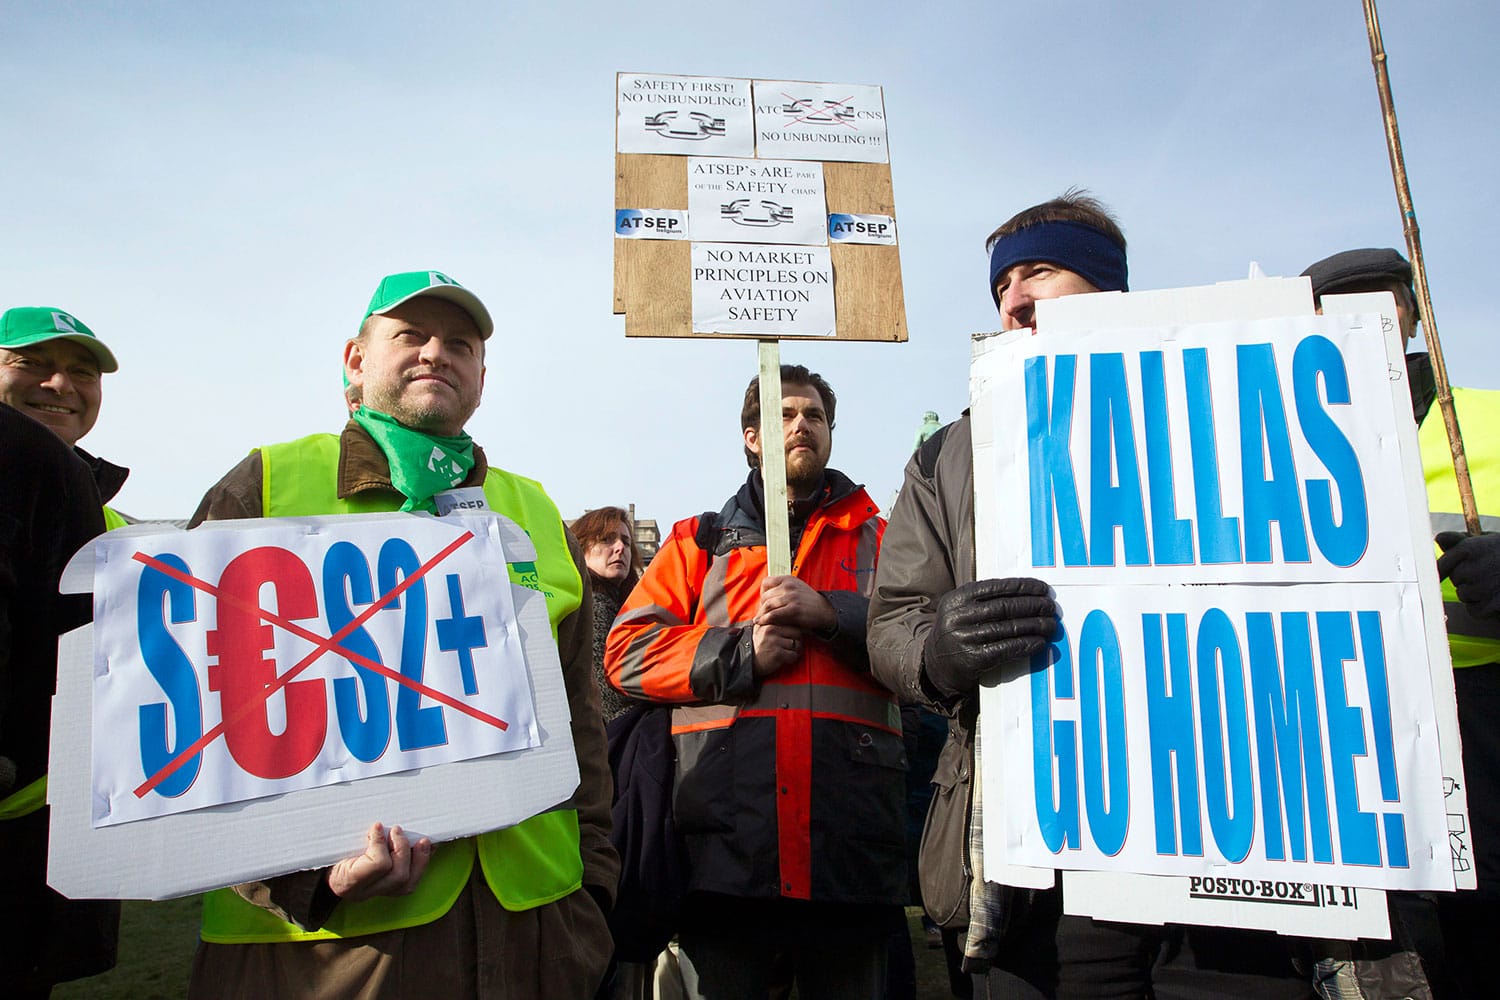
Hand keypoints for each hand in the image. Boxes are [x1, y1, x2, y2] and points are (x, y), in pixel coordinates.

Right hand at [326, 822, 432, 901]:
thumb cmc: (329, 856)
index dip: (381, 843)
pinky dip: (421, 864)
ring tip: (420, 840)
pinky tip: (426, 849)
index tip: (377, 825)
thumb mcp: (332, 845)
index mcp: (346, 880)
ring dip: (419, 858)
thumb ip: (349, 835)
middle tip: (397, 829)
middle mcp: (363, 893)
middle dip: (403, 848)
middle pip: (397, 876)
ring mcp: (377, 895)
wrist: (324, 876)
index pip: (377, 865)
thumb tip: (378, 824)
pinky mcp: (388, 893)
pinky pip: (410, 883)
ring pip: (408, 884)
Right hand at [752, 622, 803, 676]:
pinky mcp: (777, 653)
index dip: (794, 632)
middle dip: (798, 641)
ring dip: (795, 651)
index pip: (791, 623)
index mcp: (770, 622)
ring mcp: (774, 641)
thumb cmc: (759, 645)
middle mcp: (772, 630)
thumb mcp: (761, 628)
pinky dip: (792, 659)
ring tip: (788, 653)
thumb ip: (770, 619)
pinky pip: (793, 655)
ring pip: (796, 644)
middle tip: (793, 647)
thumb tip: (778, 609)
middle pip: (797, 633)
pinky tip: (786, 659)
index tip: (791, 637)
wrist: (747, 660)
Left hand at [756, 576, 835, 633]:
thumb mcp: (796, 588)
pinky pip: (773, 614)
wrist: (824, 611)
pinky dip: (765, 619)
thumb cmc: (809, 602)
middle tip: (761, 613)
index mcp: (789, 579)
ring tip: (759, 619)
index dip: (762, 592)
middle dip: (761, 605)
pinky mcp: (793, 609)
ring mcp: (792, 597)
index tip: (763, 601)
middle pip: (766, 595)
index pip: (766, 582)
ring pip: (768, 605)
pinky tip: (761, 622)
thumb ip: (782, 588)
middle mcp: (789, 586)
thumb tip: (765, 593)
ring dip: (762, 613)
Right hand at [923, 578, 1056, 698]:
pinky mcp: (972, 660)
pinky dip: (1025, 645)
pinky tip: (1039, 642)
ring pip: (1007, 628)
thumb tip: (1027, 594)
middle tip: (1051, 607)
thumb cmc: (957, 632)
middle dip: (1032, 606)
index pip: (994, 587)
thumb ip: (983, 600)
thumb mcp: (960, 610)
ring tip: (1051, 625)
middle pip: (1003, 607)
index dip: (1021, 586)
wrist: (936, 665)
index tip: (1042, 588)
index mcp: (955, 599)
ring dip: (1034, 626)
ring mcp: (963, 639)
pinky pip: (1005, 649)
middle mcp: (957, 617)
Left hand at [1437, 531, 1499, 621]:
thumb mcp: (1487, 541)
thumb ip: (1461, 541)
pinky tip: (1496, 599)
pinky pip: (1474, 611)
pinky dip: (1484, 610)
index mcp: (1468, 549)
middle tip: (1488, 574)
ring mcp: (1481, 587)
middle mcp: (1470, 568)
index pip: (1441, 565)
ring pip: (1464, 596)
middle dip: (1467, 579)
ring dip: (1475, 594)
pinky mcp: (1492, 604)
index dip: (1441, 572)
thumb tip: (1439, 539)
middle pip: (1455, 581)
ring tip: (1495, 585)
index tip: (1438, 577)